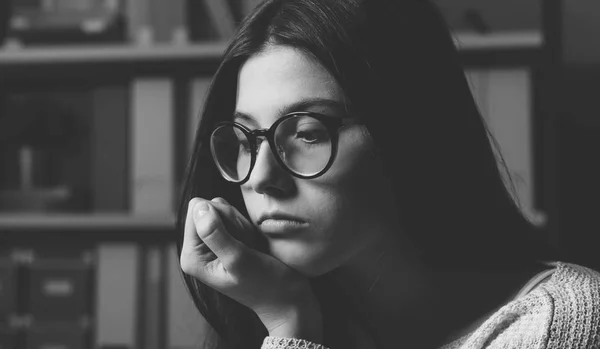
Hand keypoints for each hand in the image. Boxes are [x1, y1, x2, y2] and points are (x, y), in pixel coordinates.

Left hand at [180, 197, 322, 341]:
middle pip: (209, 208)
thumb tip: (199, 206)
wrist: (286, 298)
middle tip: (247, 245)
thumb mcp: (239, 259)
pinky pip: (233, 217)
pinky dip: (246, 226)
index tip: (237, 239)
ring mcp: (212, 244)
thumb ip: (216, 233)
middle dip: (232, 220)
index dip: (221, 217)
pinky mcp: (227, 241)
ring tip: (251, 246)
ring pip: (223, 210)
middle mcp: (198, 249)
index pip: (197, 210)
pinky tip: (253, 244)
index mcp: (192, 256)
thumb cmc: (265, 283)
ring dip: (241, 224)